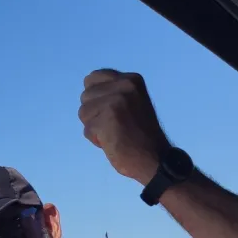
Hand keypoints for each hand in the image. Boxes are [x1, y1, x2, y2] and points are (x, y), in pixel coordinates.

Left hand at [78, 69, 169, 184]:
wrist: (154, 159)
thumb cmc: (141, 135)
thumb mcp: (132, 102)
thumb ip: (114, 94)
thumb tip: (89, 91)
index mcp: (131, 80)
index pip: (93, 78)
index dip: (95, 97)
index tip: (107, 111)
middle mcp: (123, 86)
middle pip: (85, 96)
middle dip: (94, 113)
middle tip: (114, 125)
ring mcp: (115, 101)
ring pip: (83, 112)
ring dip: (94, 127)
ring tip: (114, 133)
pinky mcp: (106, 119)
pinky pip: (87, 129)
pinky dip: (96, 139)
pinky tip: (113, 142)